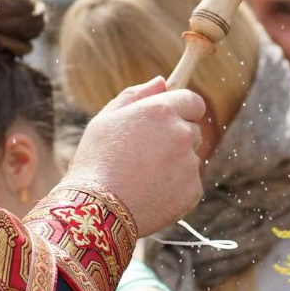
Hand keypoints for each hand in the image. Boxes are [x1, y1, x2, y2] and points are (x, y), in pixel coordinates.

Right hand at [64, 77, 206, 236]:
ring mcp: (190, 163)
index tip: (170, 121)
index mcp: (162, 110)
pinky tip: (150, 193)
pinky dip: (175, 188)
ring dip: (174, 165)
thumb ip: (136, 95)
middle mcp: (182, 133)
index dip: (183, 110)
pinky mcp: (193, 190)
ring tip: (142, 178)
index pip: (194, 101)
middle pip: (193, 131)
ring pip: (190, 159)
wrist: (96, 208)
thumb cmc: (95, 160)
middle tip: (146, 156)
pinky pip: (189, 184)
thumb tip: (161, 81)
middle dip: (176, 139)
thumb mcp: (106, 119)